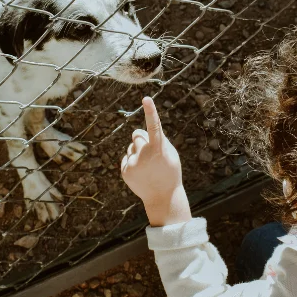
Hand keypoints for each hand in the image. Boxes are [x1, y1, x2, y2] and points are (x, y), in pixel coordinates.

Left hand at [121, 97, 190, 226]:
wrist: (163, 197)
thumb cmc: (169, 171)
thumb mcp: (170, 153)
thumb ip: (158, 139)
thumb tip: (141, 132)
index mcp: (159, 148)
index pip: (154, 125)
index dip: (150, 111)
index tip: (146, 99)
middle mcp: (144, 154)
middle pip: (137, 134)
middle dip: (142, 139)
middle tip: (152, 154)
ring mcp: (133, 163)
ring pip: (131, 146)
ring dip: (138, 152)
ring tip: (148, 167)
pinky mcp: (125, 171)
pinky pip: (127, 157)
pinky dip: (133, 162)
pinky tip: (141, 173)